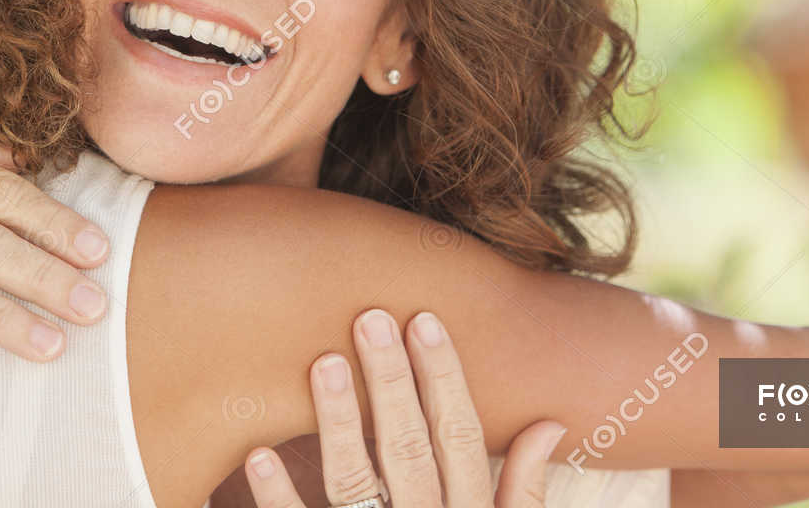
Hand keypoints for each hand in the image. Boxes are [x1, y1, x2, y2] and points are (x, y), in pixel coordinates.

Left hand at [244, 308, 565, 506]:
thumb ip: (524, 493)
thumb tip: (550, 424)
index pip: (460, 438)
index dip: (444, 378)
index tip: (423, 320)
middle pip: (409, 449)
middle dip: (390, 382)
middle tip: (369, 319)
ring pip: (355, 483)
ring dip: (338, 423)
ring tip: (322, 363)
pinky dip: (279, 499)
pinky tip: (258, 455)